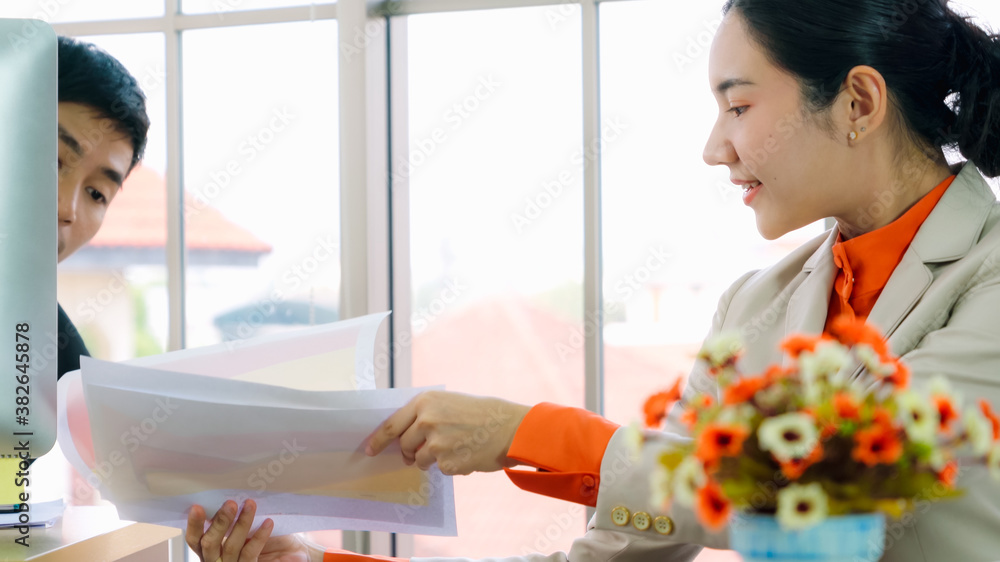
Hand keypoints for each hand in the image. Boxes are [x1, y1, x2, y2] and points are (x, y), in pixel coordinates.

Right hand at [186, 500, 316, 561]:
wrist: (289, 555)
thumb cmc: (268, 541)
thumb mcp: (244, 528)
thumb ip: (233, 518)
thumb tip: (233, 493)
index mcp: (211, 550)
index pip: (195, 540)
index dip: (194, 525)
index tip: (197, 507)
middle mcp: (217, 560)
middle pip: (210, 544)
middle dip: (219, 522)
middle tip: (230, 503)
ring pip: (231, 547)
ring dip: (241, 524)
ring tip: (250, 505)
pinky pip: (251, 554)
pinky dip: (259, 537)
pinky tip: (268, 523)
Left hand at [366, 390, 530, 474]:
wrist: (509, 427)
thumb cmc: (480, 413)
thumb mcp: (448, 402)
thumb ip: (424, 415)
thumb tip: (402, 436)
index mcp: (425, 403)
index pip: (391, 425)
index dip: (378, 440)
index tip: (370, 450)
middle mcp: (427, 422)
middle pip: (404, 445)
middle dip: (410, 452)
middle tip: (422, 451)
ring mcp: (436, 444)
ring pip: (420, 460)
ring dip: (431, 459)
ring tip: (454, 447)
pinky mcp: (448, 463)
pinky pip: (440, 469)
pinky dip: (451, 465)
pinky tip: (466, 453)